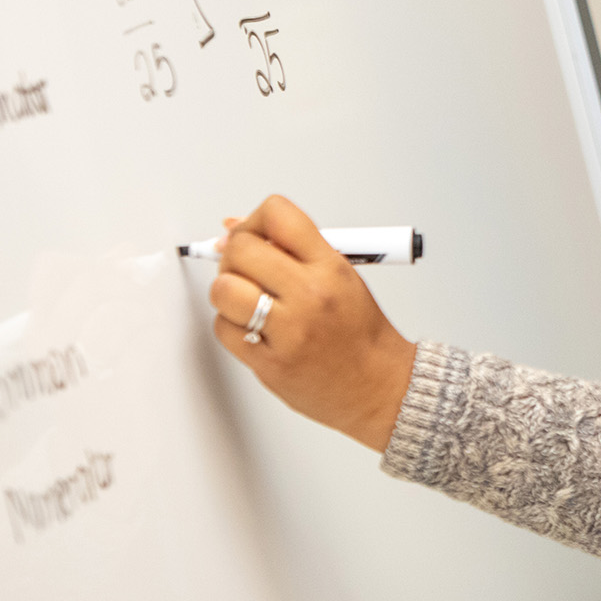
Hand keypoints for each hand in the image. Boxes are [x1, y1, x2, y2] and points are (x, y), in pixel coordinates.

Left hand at [208, 195, 417, 452]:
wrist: (377, 385)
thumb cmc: (360, 332)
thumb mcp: (341, 275)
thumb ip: (292, 250)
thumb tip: (234, 228)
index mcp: (330, 267)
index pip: (277, 215)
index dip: (254, 220)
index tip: (253, 233)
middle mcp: (309, 295)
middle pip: (240, 251)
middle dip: (234, 255)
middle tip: (245, 267)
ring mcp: (288, 331)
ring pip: (223, 290)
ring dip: (227, 291)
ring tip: (247, 298)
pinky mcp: (268, 363)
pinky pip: (224, 329)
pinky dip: (230, 324)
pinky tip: (252, 326)